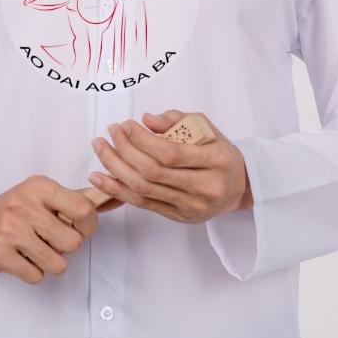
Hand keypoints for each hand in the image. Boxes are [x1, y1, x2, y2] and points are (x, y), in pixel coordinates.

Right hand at [0, 177, 121, 282]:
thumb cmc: (10, 210)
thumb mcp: (39, 195)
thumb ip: (74, 199)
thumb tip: (115, 198)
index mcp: (39, 187)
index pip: (84, 209)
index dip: (89, 225)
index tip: (80, 228)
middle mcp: (24, 206)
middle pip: (73, 243)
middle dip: (66, 247)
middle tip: (50, 240)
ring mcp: (10, 231)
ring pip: (57, 264)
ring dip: (49, 262)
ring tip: (33, 250)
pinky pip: (36, 276)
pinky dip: (32, 272)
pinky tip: (18, 258)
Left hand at [88, 109, 253, 223]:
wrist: (238, 186)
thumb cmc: (218, 153)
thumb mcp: (205, 128)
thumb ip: (176, 120)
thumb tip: (147, 120)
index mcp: (217, 161)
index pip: (171, 153)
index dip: (143, 140)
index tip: (126, 125)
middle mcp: (206, 187)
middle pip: (153, 172)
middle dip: (124, 150)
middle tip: (110, 133)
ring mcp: (192, 206)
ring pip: (144, 190)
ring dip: (115, 168)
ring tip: (100, 148)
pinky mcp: (179, 217)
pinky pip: (143, 204)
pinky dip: (118, 190)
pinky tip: (100, 177)